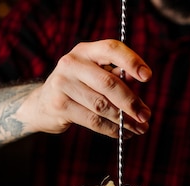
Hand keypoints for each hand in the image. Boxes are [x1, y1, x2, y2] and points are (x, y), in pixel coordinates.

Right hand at [19, 39, 151, 137]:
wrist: (41, 104)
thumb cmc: (77, 87)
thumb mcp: (94, 74)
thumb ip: (116, 76)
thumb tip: (138, 81)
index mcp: (85, 51)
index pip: (111, 49)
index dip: (131, 61)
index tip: (148, 77)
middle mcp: (71, 63)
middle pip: (108, 83)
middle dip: (131, 102)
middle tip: (146, 115)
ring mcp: (63, 84)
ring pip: (102, 105)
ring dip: (124, 120)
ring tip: (139, 127)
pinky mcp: (60, 106)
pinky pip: (93, 120)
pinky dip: (112, 129)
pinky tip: (123, 133)